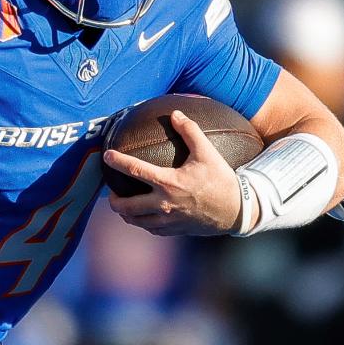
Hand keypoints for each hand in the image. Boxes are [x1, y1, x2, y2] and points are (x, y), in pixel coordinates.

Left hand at [102, 111, 242, 235]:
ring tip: (122, 206)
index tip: (106, 155)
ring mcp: (167, 221)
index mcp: (168, 182)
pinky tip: (142, 216)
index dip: (117, 161)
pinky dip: (142, 222)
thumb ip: (190, 131)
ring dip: (125, 214)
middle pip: (126, 206)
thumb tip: (175, 114)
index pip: (134, 170)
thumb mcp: (207, 152)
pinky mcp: (174, 230)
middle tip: (110, 193)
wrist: (237, 211)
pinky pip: (150, 229)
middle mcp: (164, 204)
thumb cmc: (221, 180)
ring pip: (135, 221)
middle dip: (113, 200)